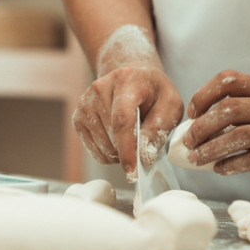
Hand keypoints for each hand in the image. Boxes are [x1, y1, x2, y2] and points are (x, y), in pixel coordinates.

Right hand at [72, 63, 183, 181]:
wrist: (132, 77)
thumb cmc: (153, 92)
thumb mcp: (171, 104)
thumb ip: (160, 128)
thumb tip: (144, 155)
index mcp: (126, 80)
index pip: (122, 120)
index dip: (127, 149)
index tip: (133, 172)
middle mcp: (100, 89)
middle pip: (112, 137)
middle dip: (130, 152)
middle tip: (144, 143)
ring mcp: (85, 103)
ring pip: (103, 147)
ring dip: (120, 153)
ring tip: (132, 138)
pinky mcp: (78, 117)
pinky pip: (94, 150)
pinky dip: (109, 153)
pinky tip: (119, 140)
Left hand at [184, 70, 249, 190]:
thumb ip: (249, 111)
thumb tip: (204, 128)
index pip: (231, 80)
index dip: (205, 94)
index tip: (192, 112)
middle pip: (231, 108)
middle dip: (202, 126)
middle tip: (189, 142)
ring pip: (240, 135)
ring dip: (212, 149)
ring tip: (197, 159)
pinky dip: (232, 164)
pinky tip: (221, 169)